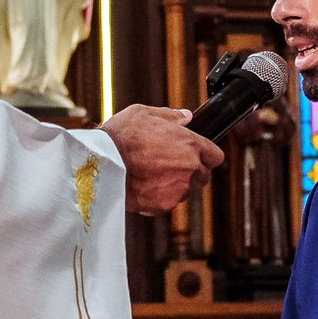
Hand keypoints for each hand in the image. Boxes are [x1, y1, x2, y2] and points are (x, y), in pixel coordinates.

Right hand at [100, 106, 221, 215]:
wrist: (101, 164)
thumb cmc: (120, 136)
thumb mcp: (143, 113)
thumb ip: (170, 116)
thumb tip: (186, 117)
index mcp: (190, 144)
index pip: (216, 156)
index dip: (206, 155)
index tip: (197, 155)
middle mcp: (189, 168)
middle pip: (202, 176)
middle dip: (191, 171)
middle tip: (169, 164)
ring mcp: (177, 189)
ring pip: (184, 190)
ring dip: (175, 185)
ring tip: (152, 174)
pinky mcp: (163, 205)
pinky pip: (168, 202)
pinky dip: (159, 196)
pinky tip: (144, 184)